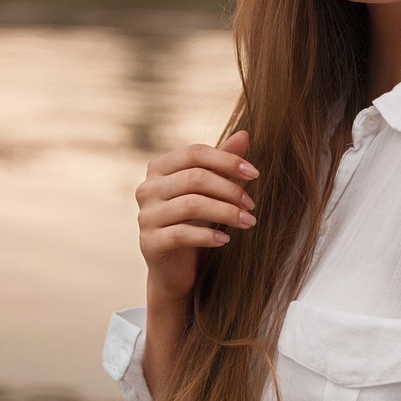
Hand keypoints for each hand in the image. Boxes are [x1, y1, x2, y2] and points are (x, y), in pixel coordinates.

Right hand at [136, 130, 258, 304]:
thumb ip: (223, 163)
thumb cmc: (195, 220)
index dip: (226, 160)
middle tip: (251, 205)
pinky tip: (226, 240)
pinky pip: (182, 234)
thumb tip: (244, 134)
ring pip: (191, 205)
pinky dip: (208, 236)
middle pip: (194, 178)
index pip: (194, 153)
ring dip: (225, 212)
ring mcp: (145, 216)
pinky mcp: (148, 243)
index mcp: (159, 168)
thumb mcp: (211, 190)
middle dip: (229, 189)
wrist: (177, 266)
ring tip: (248, 221)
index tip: (254, 174)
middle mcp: (147, 188)